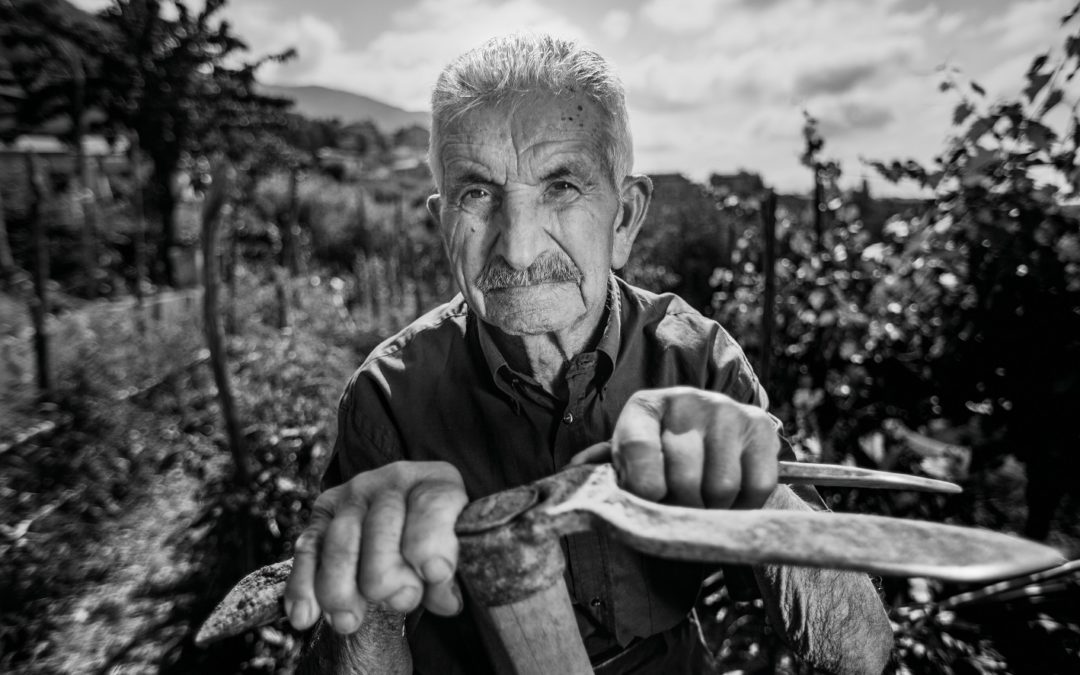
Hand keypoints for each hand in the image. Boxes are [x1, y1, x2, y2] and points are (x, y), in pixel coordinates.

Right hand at [283, 461, 468, 633]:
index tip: (433, 574)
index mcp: (435, 483)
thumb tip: (446, 601)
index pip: (431, 507)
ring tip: (349, 622)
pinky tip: (305, 616)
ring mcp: (353, 495)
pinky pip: (308, 549)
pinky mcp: (323, 514)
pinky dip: (303, 585)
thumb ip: (450, 578)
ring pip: (340, 543)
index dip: (431, 544)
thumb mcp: (456, 554)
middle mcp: (392, 481)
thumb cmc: (438, 544)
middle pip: (380, 529)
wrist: (407, 525)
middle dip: (387, 576)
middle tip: (399, 601)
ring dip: (341, 589)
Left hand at [571, 387, 778, 508]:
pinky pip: (756, 485)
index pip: (637, 449)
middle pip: (683, 477)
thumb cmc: (658, 460)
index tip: (649, 502)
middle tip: (679, 508)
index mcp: (643, 407)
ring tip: (703, 502)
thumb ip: (601, 470)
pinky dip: (744, 506)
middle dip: (680, 507)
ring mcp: (727, 409)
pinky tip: (731, 497)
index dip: (641, 489)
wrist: (714, 446)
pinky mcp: (761, 426)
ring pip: (720, 487)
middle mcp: (686, 399)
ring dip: (712, 509)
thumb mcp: (626, 462)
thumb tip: (571, 472)